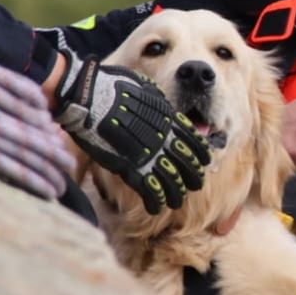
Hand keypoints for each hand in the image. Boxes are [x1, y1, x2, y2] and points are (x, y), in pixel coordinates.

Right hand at [54, 53, 208, 212]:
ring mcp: (148, 155)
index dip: (201, 154)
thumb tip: (161, 101)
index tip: (205, 161)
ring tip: (176, 202)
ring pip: (172, 182)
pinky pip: (149, 190)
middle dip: (194, 177)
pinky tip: (155, 207)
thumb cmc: (113, 87)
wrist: (90, 97)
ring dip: (176, 194)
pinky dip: (154, 201)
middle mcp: (163, 139)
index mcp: (168, 119)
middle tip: (196, 185)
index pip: (194, 141)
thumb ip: (156, 100)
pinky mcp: (130, 168)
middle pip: (188, 164)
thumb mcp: (144, 87)